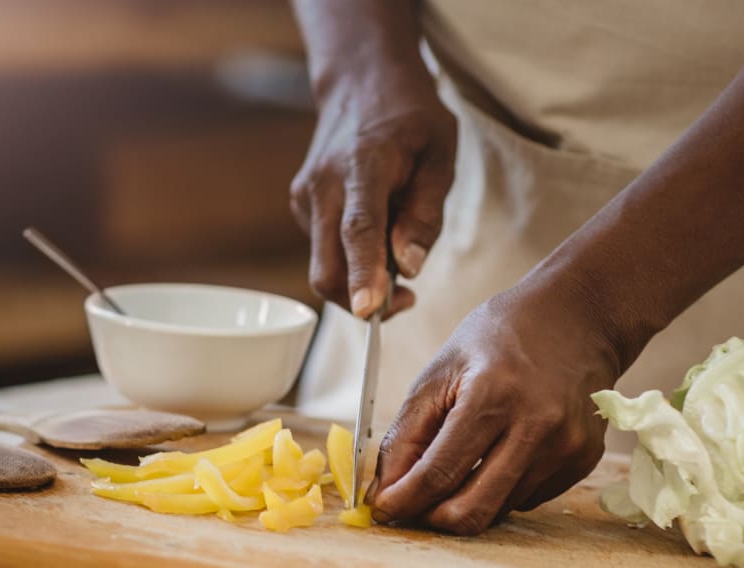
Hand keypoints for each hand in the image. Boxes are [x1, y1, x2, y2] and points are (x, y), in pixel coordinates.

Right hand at [290, 63, 456, 317]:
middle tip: (407, 298)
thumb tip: (409, 266)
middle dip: (362, 301)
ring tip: (397, 245)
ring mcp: (306, 198)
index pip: (358, 230)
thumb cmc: (410, 118)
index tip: (368, 311)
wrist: (359, 79)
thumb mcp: (440, 156)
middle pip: (328, 269)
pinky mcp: (302, 208)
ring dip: (361, 280)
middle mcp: (324, 185)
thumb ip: (426, 214)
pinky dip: (354, 259)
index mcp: (363, 166)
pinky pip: (327, 252)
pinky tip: (378, 229)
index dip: (363, 274)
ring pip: (325, 268)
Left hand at [368, 278, 623, 533]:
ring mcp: (567, 447)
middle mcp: (536, 426)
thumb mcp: (442, 369)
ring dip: (469, 497)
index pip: (438, 473)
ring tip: (466, 459)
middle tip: (416, 504)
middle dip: (433, 517)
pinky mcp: (583, 460)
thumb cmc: (502, 336)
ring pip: (498, 509)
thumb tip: (386, 491)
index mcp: (493, 395)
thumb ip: (407, 433)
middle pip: (472, 511)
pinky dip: (503, 487)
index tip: (383, 510)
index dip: (403, 501)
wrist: (580, 315)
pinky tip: (505, 449)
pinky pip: (527, 498)